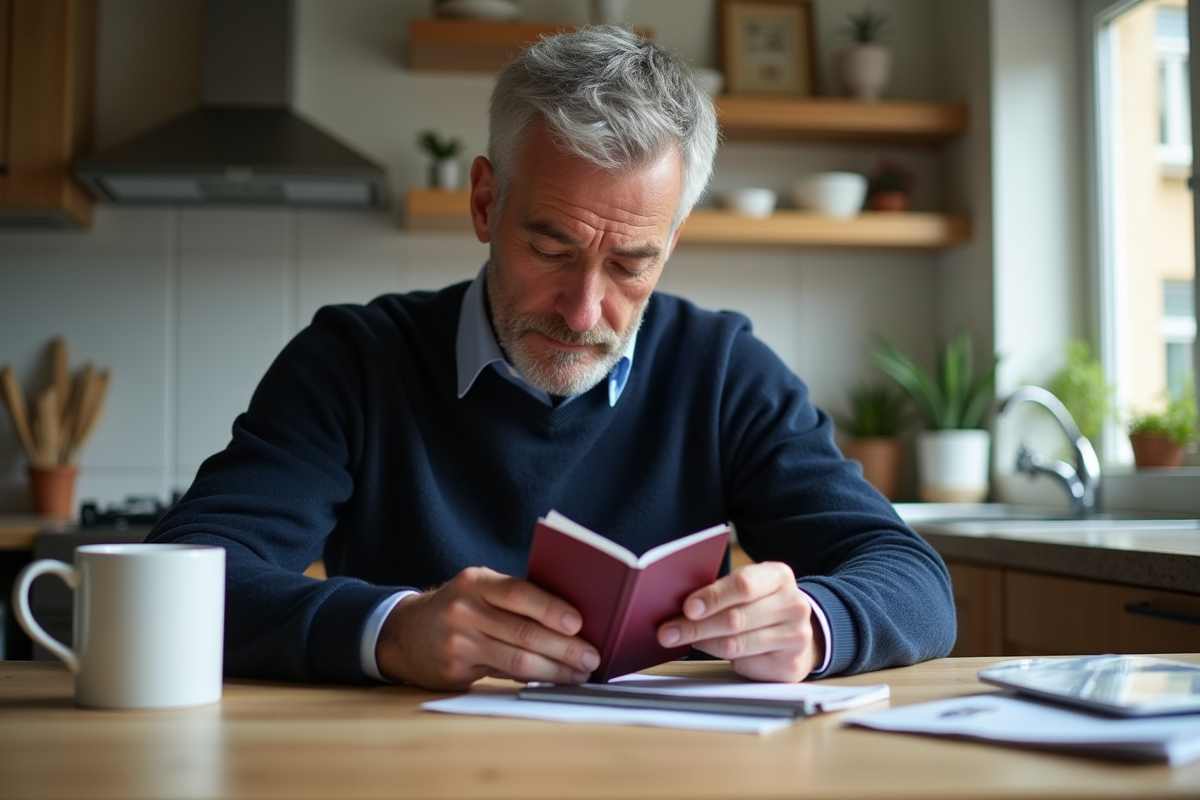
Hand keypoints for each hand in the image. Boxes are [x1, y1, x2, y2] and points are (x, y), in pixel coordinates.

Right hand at [374, 566, 600, 690]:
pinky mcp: (455, 671)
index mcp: (475, 581)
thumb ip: (513, 600)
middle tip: (592, 656)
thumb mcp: (478, 590)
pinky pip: (503, 675)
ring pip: (517, 659)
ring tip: (580, 672)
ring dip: (556, 669)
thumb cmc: (458, 607)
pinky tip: (554, 680)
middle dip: (565, 647)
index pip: (518, 592)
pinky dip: (534, 678)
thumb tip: (570, 622)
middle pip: (524, 632)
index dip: (551, 608)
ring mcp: (458, 642)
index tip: (579, 622)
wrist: (404, 633)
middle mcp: (464, 610)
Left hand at [656, 561, 822, 682]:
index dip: (713, 596)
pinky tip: (709, 649)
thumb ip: (723, 590)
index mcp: (779, 576)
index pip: (743, 584)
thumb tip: (679, 604)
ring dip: (703, 642)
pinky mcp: (789, 665)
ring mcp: (796, 637)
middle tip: (668, 631)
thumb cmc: (761, 605)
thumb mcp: (750, 587)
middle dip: (696, 626)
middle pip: (735, 618)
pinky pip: (744, 663)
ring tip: (680, 639)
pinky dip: (721, 658)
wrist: (797, 633)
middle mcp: (793, 605)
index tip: (687, 607)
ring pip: (736, 643)